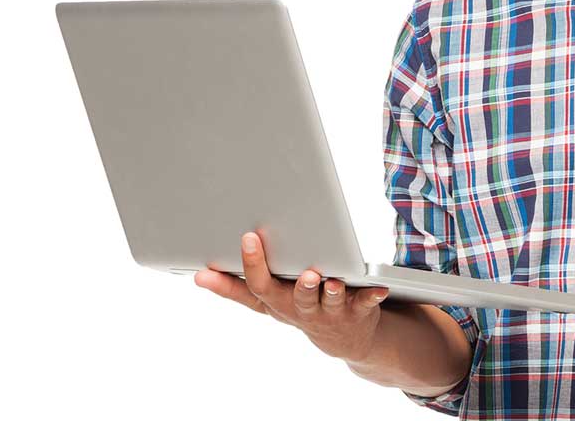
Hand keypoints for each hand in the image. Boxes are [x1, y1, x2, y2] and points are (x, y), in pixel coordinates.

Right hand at [194, 231, 389, 363]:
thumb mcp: (265, 300)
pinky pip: (365, 303)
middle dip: (299, 286)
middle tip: (304, 271)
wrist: (343, 337)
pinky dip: (371, 296)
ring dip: (329, 292)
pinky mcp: (357, 311)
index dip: (252, 263)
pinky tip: (378, 288)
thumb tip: (197, 274)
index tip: (248, 237)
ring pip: (327, 302)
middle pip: (295, 298)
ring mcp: (329, 312)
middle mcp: (301, 309)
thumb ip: (233, 287)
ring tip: (331, 280)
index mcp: (277, 301)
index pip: (258, 285)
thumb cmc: (297, 307)